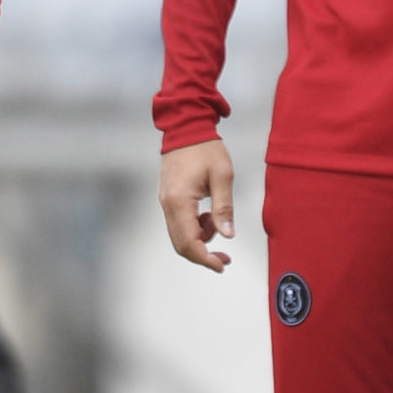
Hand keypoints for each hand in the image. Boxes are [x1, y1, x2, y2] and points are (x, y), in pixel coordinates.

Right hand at [159, 137, 234, 271]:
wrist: (186, 127)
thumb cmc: (205, 148)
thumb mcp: (222, 176)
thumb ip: (224, 207)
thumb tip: (227, 235)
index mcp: (179, 201)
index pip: (189, 242)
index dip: (205, 259)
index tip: (222, 265)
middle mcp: (168, 204)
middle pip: (181, 244)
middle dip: (203, 255)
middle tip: (224, 259)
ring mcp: (166, 202)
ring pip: (179, 235)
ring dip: (199, 239)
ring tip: (217, 222)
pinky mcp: (168, 198)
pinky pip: (178, 223)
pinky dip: (194, 228)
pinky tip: (208, 216)